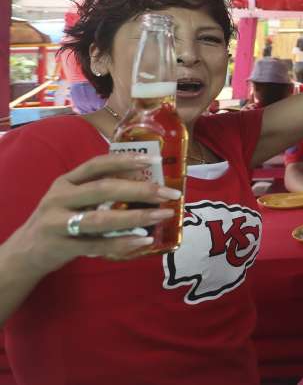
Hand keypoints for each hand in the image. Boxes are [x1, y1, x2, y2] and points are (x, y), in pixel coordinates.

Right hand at [4, 154, 183, 275]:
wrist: (24, 252)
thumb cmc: (59, 219)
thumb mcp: (71, 198)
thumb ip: (98, 189)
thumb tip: (146, 182)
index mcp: (66, 182)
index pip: (97, 164)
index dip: (126, 160)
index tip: (155, 159)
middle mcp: (60, 198)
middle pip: (103, 189)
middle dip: (140, 189)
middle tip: (169, 193)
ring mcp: (57, 223)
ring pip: (101, 219)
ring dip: (136, 217)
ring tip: (163, 215)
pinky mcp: (61, 247)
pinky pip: (97, 245)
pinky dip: (123, 242)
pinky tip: (145, 239)